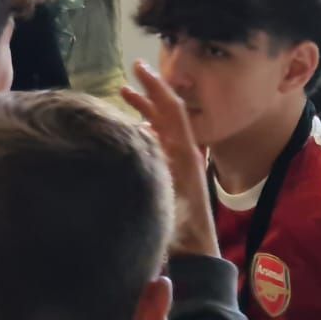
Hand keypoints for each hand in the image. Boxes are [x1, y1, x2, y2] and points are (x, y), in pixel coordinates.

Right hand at [122, 59, 217, 257]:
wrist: (196, 254)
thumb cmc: (180, 225)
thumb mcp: (166, 191)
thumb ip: (152, 163)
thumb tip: (132, 132)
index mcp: (185, 151)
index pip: (171, 108)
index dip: (156, 85)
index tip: (139, 66)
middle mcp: (184, 151)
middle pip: (167, 113)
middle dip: (149, 91)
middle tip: (132, 70)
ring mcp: (180, 162)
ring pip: (162, 126)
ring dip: (145, 108)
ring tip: (124, 93)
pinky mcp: (174, 173)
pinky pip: (159, 141)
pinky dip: (144, 128)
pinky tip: (129, 128)